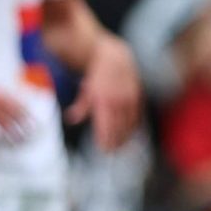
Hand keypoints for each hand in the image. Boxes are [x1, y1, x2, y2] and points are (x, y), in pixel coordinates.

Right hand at [0, 77, 31, 144]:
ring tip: (16, 143)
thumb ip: (3, 94)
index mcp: (1, 94)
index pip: (19, 106)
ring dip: (11, 135)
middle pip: (14, 118)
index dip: (27, 116)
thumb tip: (15, 102)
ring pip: (3, 126)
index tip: (32, 124)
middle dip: (22, 128)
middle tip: (28, 137)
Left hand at [67, 36, 141, 151]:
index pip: (106, 125)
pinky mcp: (138, 96)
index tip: (103, 150)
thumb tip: (71, 119)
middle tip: (111, 153)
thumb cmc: (97, 76)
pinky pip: (137, 115)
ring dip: (125, 137)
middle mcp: (118, 100)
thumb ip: (81, 106)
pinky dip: (134, 126)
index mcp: (103, 99)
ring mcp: (130, 98)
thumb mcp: (86, 90)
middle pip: (118, 127)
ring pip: (129, 123)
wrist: (115, 57)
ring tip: (120, 147)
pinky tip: (130, 134)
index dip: (105, 139)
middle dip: (115, 141)